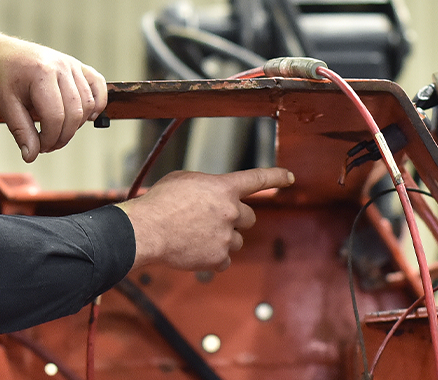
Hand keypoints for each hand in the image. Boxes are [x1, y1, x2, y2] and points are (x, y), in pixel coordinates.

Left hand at [0, 27, 108, 162]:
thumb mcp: (4, 105)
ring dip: (77, 124)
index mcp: (41, 74)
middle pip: (75, 112)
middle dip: (63, 136)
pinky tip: (86, 117)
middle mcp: (61, 66)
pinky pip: (97, 85)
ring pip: (88, 103)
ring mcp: (71, 64)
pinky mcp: (76, 65)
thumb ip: (21, 131)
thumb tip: (31, 156)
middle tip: (47, 145)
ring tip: (58, 131)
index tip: (38, 147)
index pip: (55, 117)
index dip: (49, 139)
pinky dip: (97, 102)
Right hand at [118, 168, 294, 271]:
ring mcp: (226, 236)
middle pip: (250, 218)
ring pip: (236, 241)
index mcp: (224, 188)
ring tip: (196, 237)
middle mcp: (231, 211)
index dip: (276, 177)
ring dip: (222, 240)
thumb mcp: (184, 180)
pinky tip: (194, 251)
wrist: (147, 230)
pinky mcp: (218, 258)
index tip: (290, 177)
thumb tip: (212, 195)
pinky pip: (223, 260)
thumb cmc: (160, 202)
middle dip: (236, 220)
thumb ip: (206, 186)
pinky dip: (212, 258)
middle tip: (215, 222)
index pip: (257, 179)